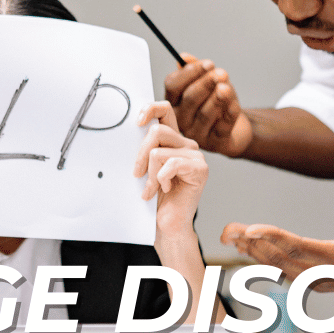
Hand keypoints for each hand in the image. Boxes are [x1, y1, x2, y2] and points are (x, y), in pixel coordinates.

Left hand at [133, 102, 208, 241]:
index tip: (136, 122)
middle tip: (137, 174)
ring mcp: (196, 156)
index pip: (165, 110)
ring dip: (150, 173)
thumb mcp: (146, 167)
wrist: (169, 223)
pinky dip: (161, 179)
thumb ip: (145, 147)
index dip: (150, 109)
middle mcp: (187, 144)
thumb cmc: (157, 197)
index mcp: (174, 140)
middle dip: (141, 154)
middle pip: (157, 130)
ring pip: (159, 151)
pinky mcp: (200, 169)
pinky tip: (165, 189)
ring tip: (152, 188)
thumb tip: (133, 128)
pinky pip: (170, 165)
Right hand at [163, 54, 253, 157]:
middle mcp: (180, 119)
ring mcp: (196, 134)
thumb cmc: (217, 103)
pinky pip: (222, 127)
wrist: (235, 129)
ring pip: (205, 114)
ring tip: (226, 88)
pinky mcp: (214, 143)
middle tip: (221, 73)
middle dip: (206, 83)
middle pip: (189, 99)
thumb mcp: (208, 83)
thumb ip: (196, 70)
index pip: (172, 85)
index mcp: (174, 102)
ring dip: (217, 98)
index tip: (208, 64)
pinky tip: (234, 104)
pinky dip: (229, 114)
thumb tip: (184, 58)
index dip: (190, 73)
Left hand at [219, 205, 333, 288]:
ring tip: (232, 236)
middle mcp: (327, 275)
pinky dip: (264, 259)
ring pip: (280, 267)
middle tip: (230, 229)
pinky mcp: (316, 280)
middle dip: (254, 244)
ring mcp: (320, 281)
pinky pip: (285, 271)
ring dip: (254, 253)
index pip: (302, 249)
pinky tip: (249, 249)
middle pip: (283, 259)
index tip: (252, 229)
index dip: (275, 239)